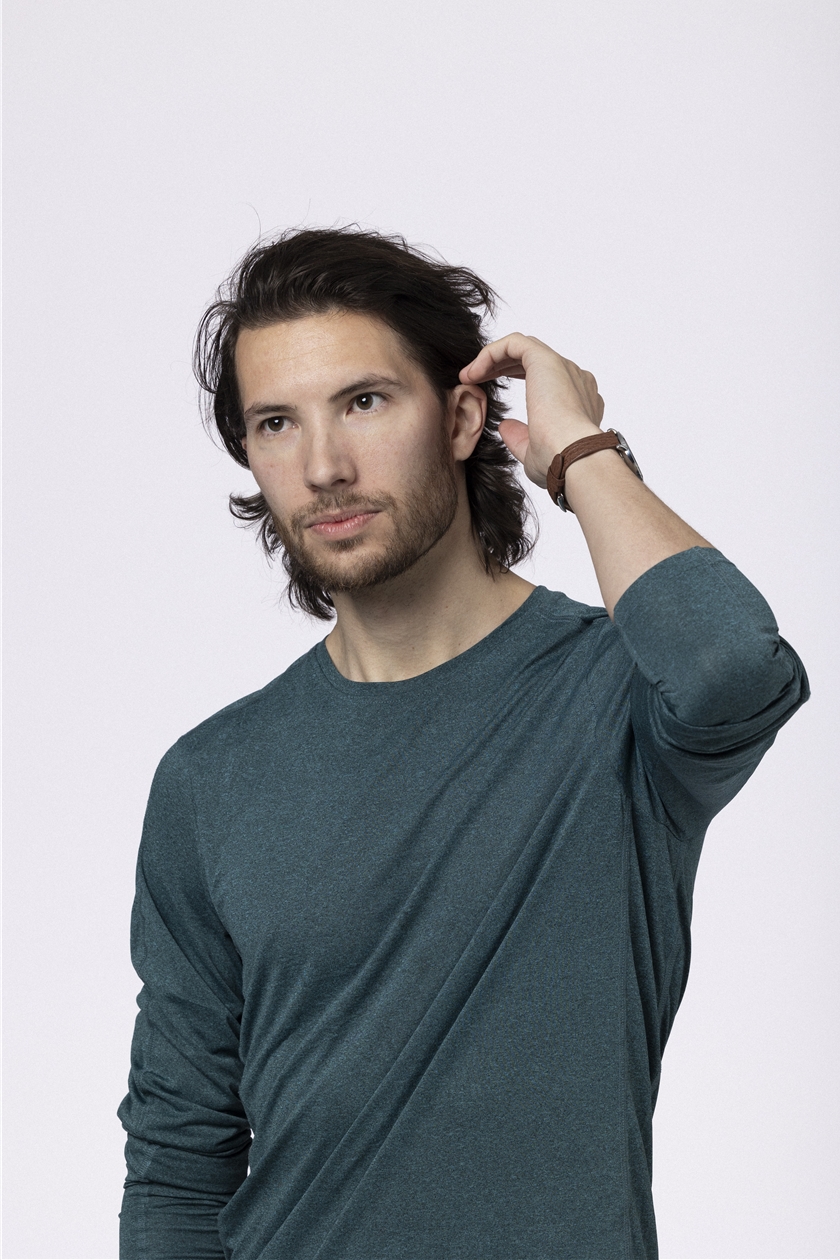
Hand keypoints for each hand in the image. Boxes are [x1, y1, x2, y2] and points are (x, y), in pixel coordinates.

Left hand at [460, 333, 604, 487]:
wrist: (575, 458)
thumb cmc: (559, 461)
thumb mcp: (532, 452)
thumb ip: (519, 437)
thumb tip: (505, 426)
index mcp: (576, 398)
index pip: (545, 377)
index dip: (516, 377)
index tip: (492, 391)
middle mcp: (573, 379)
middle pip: (533, 359)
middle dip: (502, 366)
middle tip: (475, 379)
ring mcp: (562, 367)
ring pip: (523, 348)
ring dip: (493, 359)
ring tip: (469, 376)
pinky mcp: (545, 360)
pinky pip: (514, 343)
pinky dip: (491, 353)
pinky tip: (474, 372)